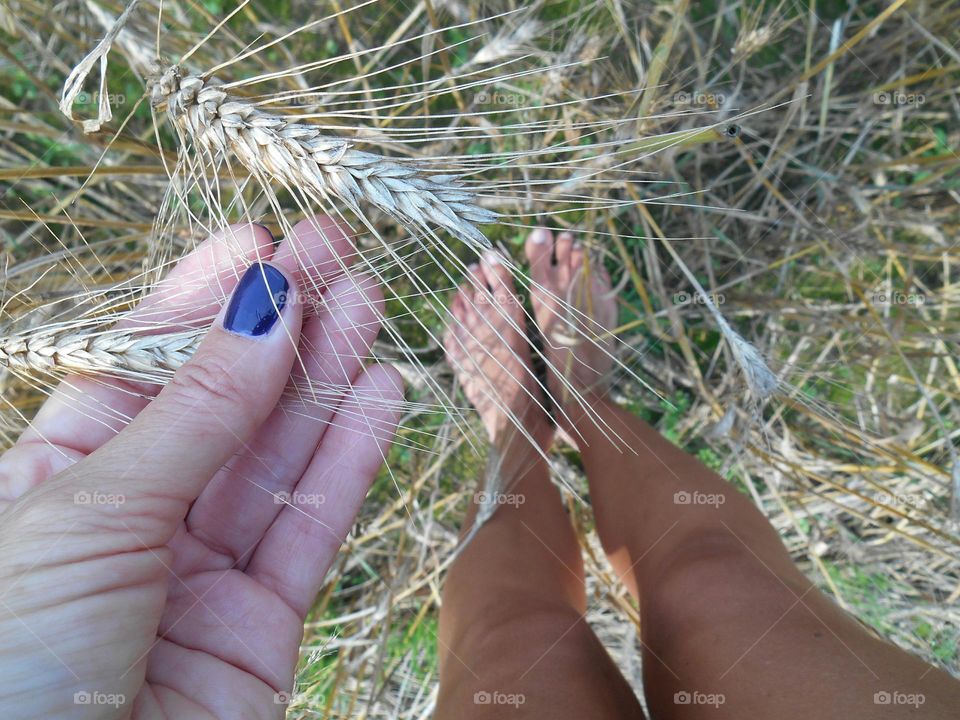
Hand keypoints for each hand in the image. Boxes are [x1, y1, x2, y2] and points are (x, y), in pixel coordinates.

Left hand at [0, 217, 401, 717]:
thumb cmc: (14, 662)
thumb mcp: (93, 507)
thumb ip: (196, 413)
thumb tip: (263, 308)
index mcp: (58, 479)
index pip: (144, 367)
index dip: (202, 301)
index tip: (258, 240)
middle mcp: (134, 520)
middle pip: (225, 401)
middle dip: (282, 323)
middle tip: (335, 250)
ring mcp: (201, 572)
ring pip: (279, 455)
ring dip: (329, 376)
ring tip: (370, 301)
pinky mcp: (261, 625)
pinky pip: (314, 524)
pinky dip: (352, 457)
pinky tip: (382, 393)